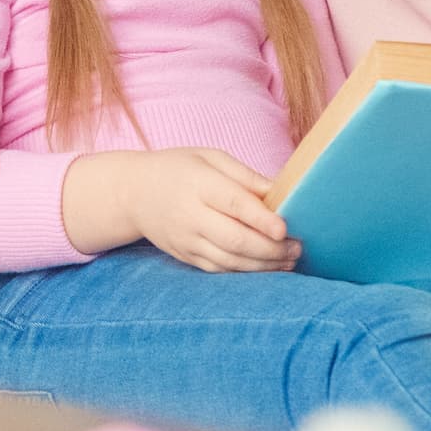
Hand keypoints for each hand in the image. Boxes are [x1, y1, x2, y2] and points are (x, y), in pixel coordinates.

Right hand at [126, 148, 296, 273]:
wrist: (132, 192)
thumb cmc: (179, 169)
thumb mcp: (209, 158)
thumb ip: (245, 176)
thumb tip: (282, 193)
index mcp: (198, 184)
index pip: (233, 204)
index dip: (262, 219)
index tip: (285, 228)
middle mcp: (189, 215)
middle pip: (235, 239)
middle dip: (271, 249)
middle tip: (297, 248)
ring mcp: (185, 240)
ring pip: (229, 260)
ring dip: (263, 265)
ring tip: (289, 261)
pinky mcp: (184, 256)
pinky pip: (218, 270)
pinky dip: (245, 272)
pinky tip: (266, 268)